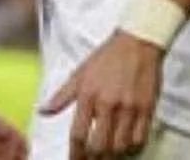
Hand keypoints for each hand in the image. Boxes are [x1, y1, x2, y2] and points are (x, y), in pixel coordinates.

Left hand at [41, 31, 162, 158]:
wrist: (137, 42)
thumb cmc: (107, 57)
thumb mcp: (79, 73)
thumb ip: (61, 96)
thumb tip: (42, 111)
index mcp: (89, 95)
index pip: (78, 134)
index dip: (75, 154)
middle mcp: (109, 104)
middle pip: (99, 146)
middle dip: (92, 159)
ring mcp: (130, 108)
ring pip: (120, 147)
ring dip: (112, 155)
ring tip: (106, 155)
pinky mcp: (147, 109)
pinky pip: (139, 139)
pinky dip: (131, 148)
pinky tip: (125, 146)